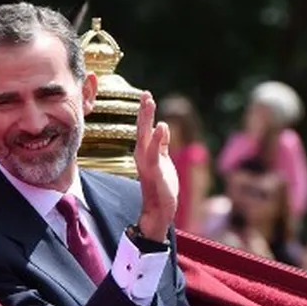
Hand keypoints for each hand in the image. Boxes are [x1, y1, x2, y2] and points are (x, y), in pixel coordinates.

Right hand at [135, 91, 178, 242]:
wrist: (159, 212)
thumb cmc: (161, 187)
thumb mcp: (164, 161)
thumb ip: (162, 144)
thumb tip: (162, 126)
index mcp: (146, 153)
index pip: (145, 129)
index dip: (145, 112)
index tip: (146, 95)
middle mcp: (143, 156)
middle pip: (142, 129)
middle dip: (143, 111)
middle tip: (145, 93)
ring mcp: (147, 164)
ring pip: (145, 137)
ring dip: (146, 120)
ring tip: (149, 102)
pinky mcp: (155, 173)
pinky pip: (155, 153)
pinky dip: (157, 140)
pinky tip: (161, 126)